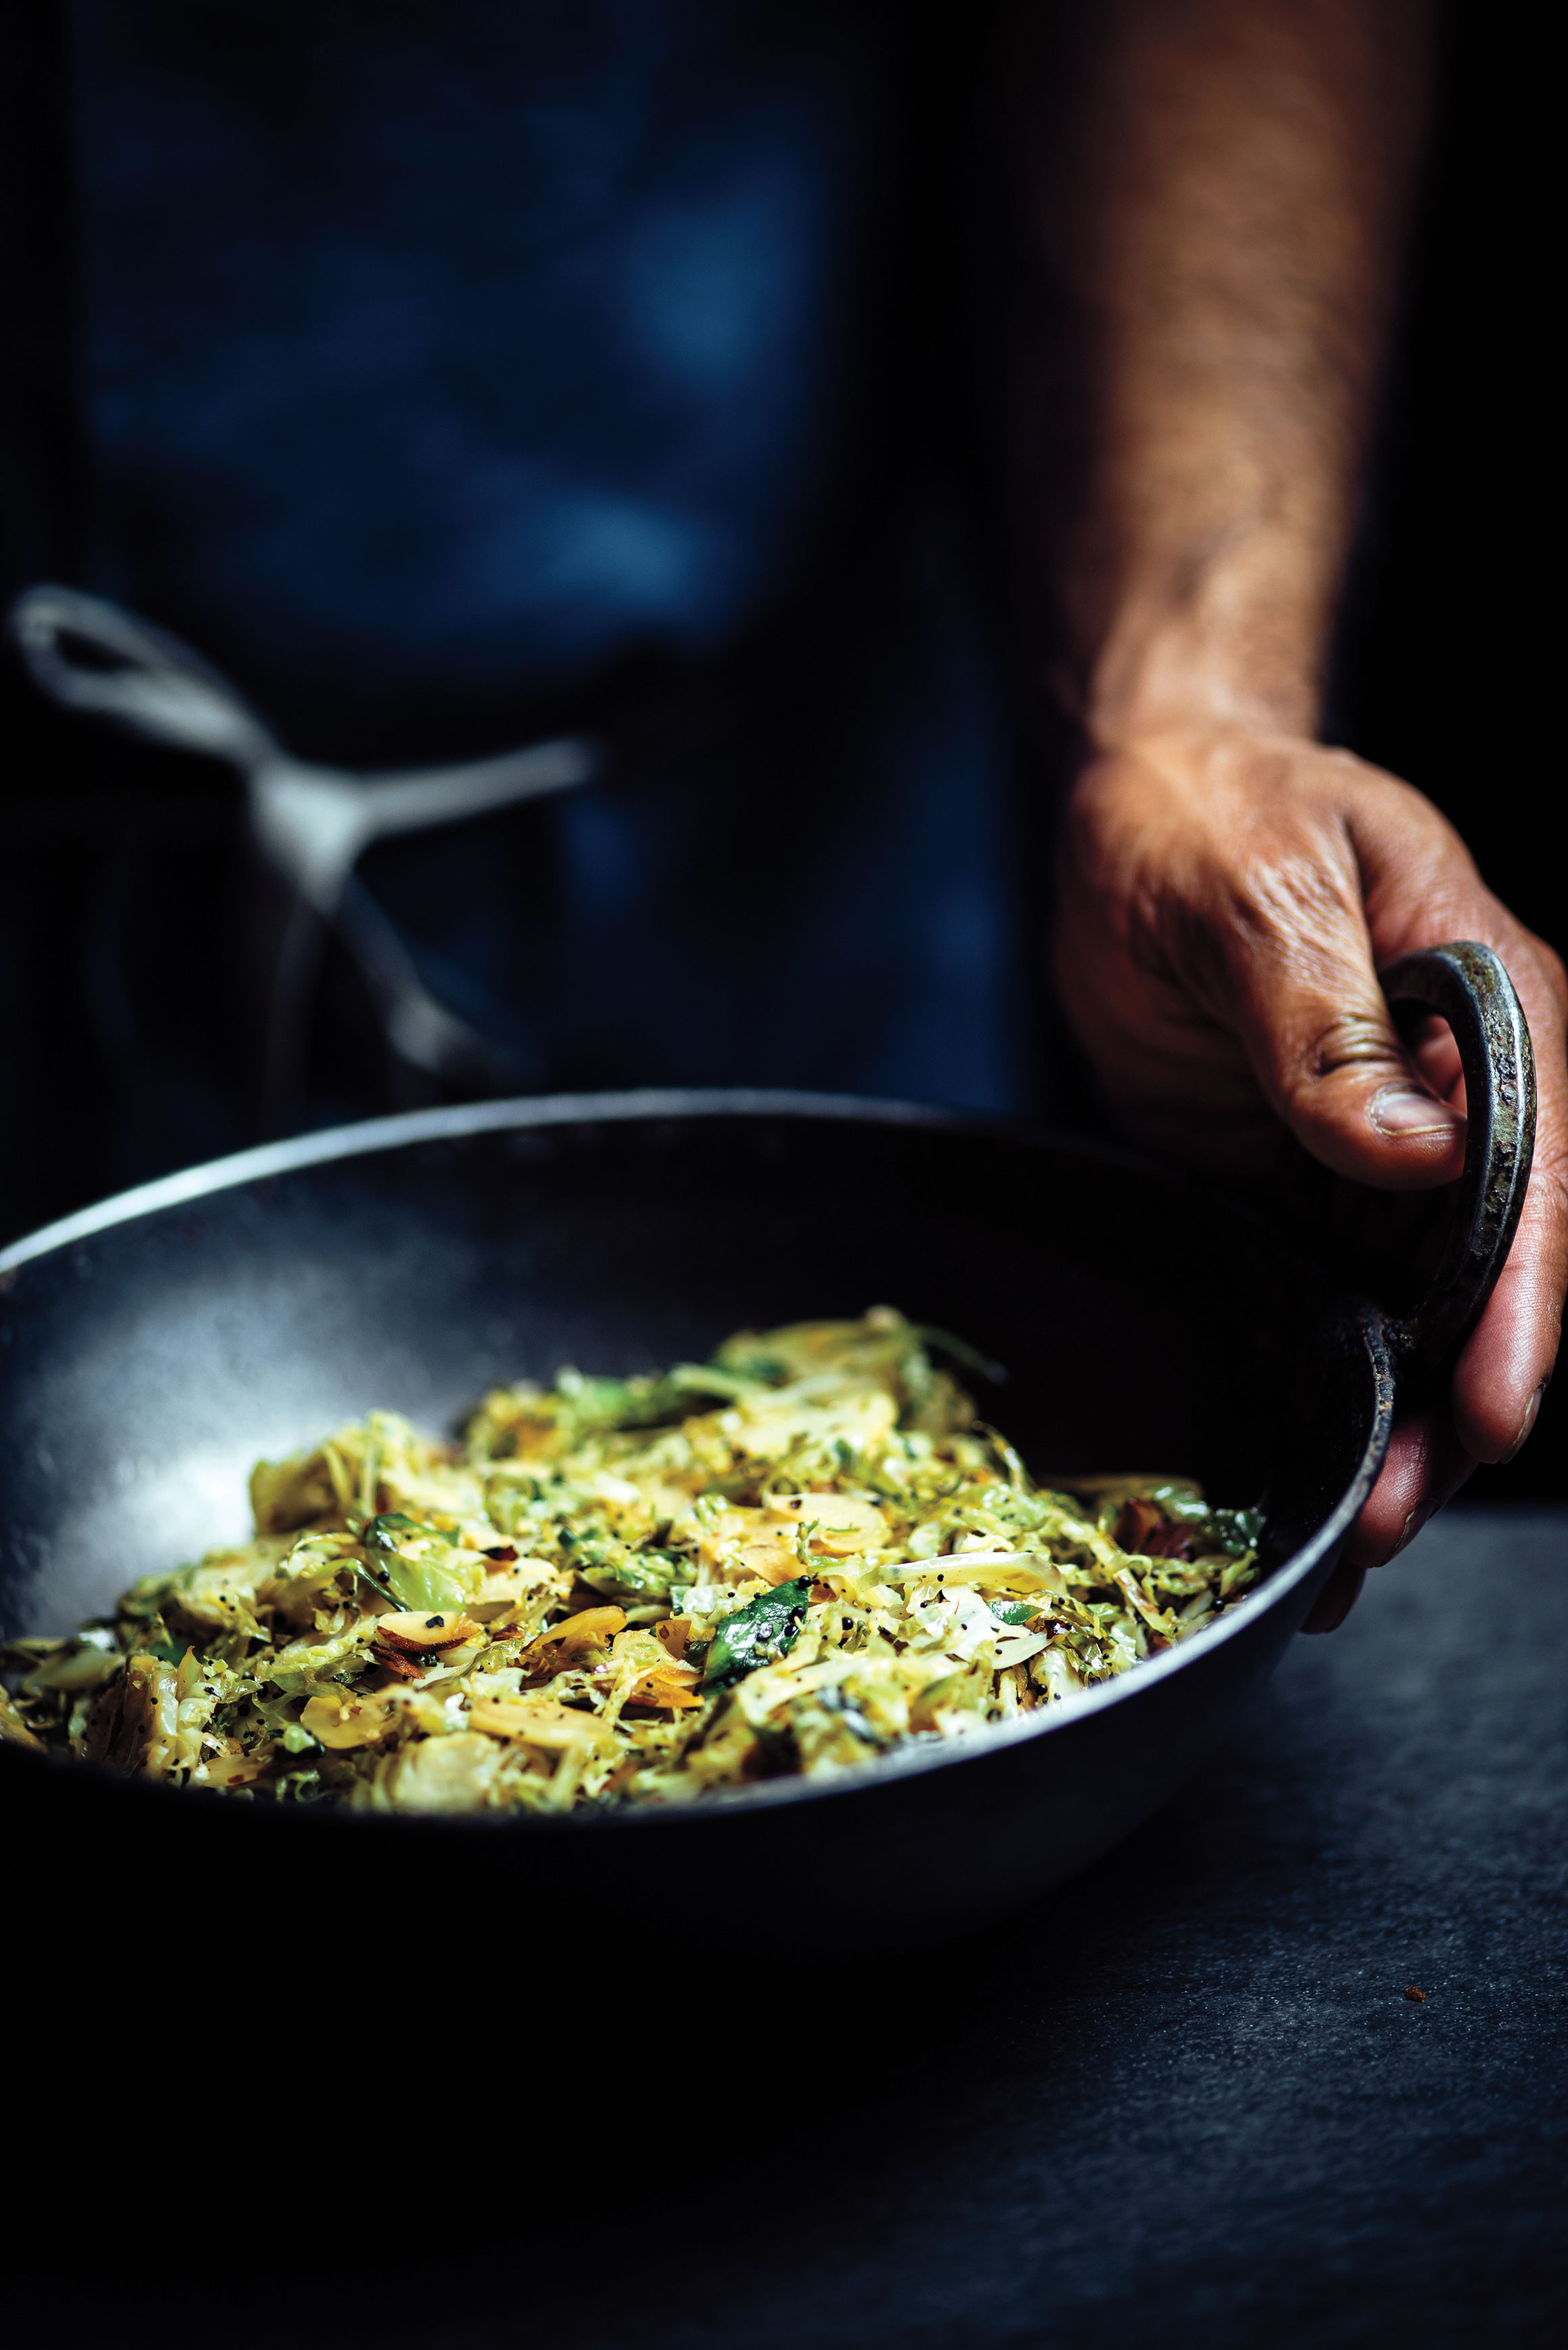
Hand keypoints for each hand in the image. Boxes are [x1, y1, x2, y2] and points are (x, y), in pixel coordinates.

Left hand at [1052, 726, 1566, 1625]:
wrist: (1140, 802)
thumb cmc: (1210, 811)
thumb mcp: (1260, 887)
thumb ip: (1324, 1020)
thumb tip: (1409, 1148)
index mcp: (1488, 1008)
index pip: (1531, 1175)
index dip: (1517, 1302)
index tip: (1492, 1407)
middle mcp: (1454, 1094)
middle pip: (1478, 1273)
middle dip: (1448, 1399)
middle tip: (1384, 1517)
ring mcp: (1378, 1147)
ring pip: (1409, 1309)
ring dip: (1386, 1416)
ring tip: (1343, 1537)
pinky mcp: (1303, 1180)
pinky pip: (1330, 1294)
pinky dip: (1323, 1380)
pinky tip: (1301, 1463)